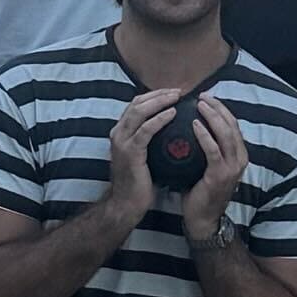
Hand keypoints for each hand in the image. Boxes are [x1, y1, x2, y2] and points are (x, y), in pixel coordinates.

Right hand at [103, 89, 181, 225]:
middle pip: (137, 103)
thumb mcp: (144, 156)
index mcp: (121, 132)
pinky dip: (160, 119)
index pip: (136, 105)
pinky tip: (173, 114)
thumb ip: (151, 142)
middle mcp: (118, 133)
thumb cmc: (138, 183)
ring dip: (160, 101)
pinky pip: (146, 130)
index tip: (173, 93)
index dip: (155, 96)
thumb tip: (173, 131)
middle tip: (179, 91)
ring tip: (177, 97)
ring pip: (140, 111)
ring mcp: (122, 142)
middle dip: (159, 94)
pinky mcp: (130, 152)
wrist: (126, 205)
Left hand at [178, 93, 250, 244]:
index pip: (232, 125)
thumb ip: (205, 148)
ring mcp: (232, 167)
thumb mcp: (206, 165)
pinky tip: (194, 124)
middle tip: (202, 96)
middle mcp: (239, 159)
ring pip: (226, 134)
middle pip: (232, 125)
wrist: (202, 219)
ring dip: (213, 116)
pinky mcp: (220, 175)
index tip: (206, 97)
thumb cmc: (200, 191)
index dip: (221, 108)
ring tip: (199, 104)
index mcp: (238, 155)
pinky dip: (205, 135)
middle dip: (218, 107)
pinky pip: (213, 150)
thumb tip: (189, 127)